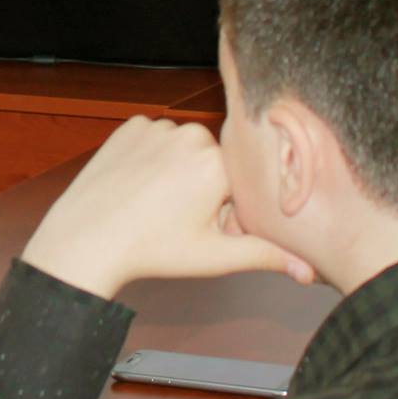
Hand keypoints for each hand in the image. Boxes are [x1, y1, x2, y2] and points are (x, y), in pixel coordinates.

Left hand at [20, 115, 314, 301]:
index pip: (239, 180)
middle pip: (212, 160)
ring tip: (154, 202)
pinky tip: (138, 182)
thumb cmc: (152, 249)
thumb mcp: (213, 256)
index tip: (202, 226)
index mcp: (218, 163)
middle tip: (177, 218)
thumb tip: (309, 274)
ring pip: (183, 147)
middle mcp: (191, 135)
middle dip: (203, 186)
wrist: (88, 237)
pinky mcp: (131, 124)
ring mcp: (159, 126)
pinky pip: (154, 137)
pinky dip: (151, 155)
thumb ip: (265, 256)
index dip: (225, 207)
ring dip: (177, 169)